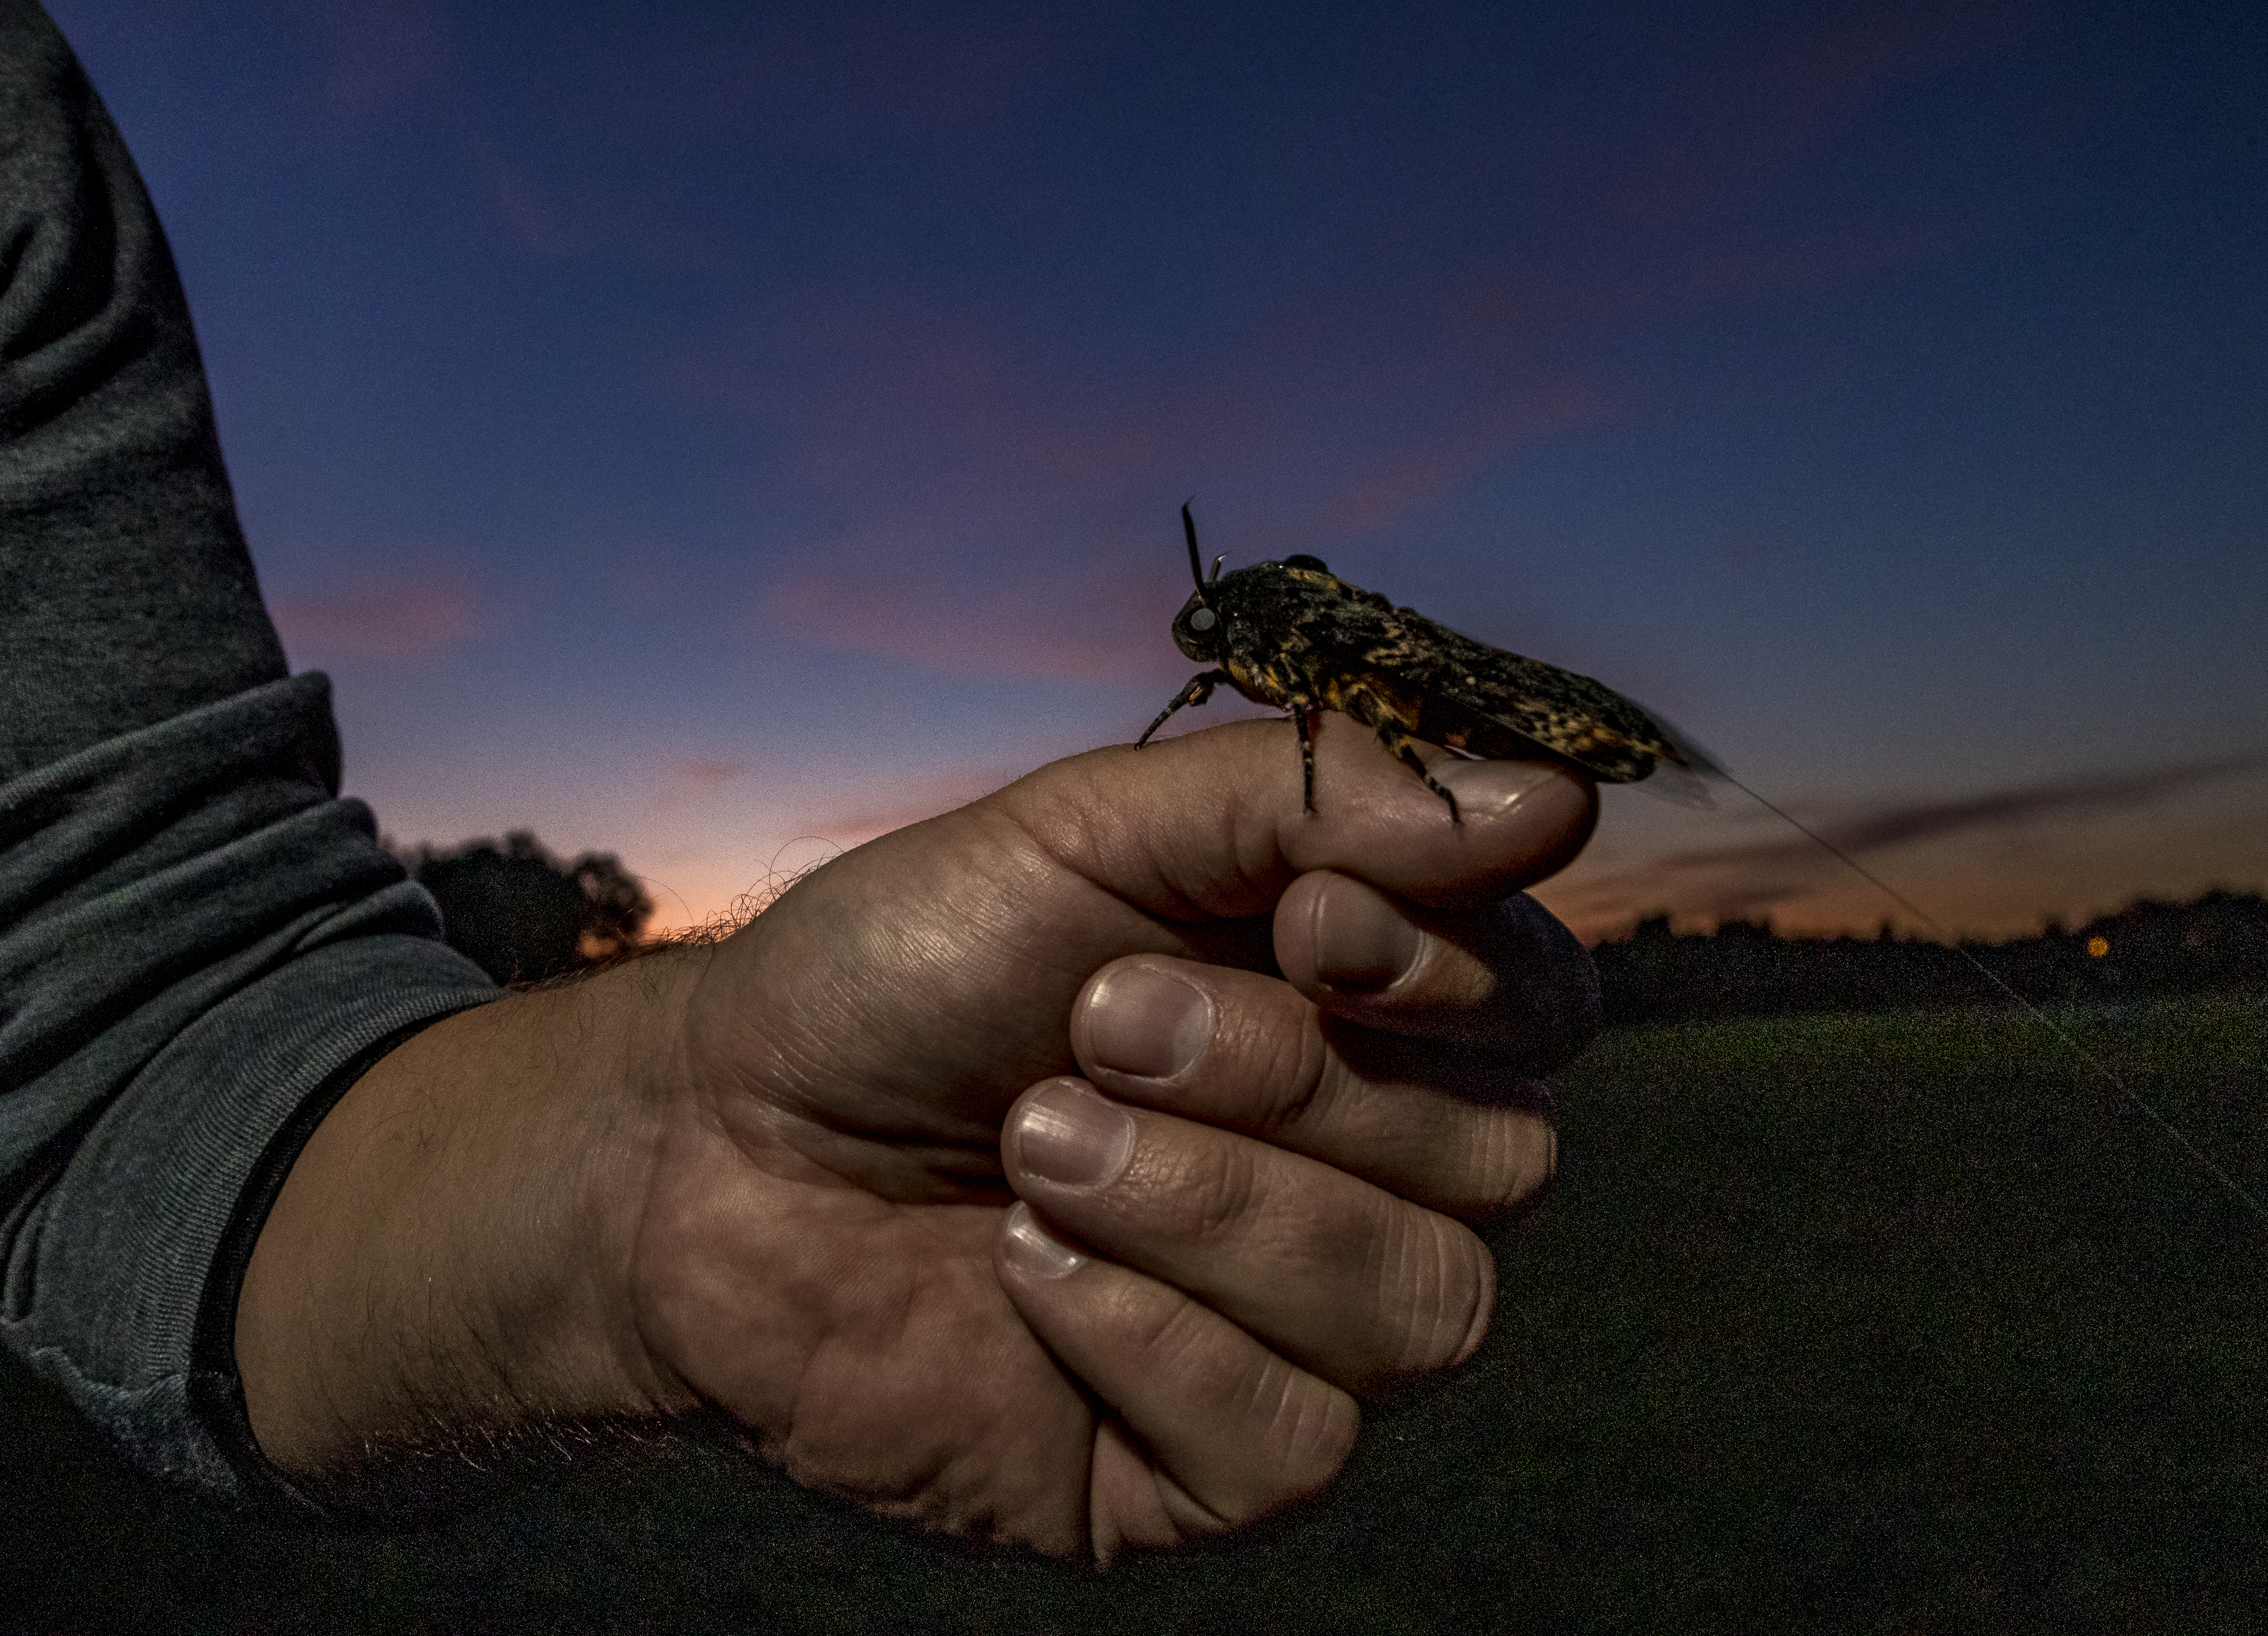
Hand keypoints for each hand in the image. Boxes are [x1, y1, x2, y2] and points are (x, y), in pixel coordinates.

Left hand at [235, 712, 1600, 1560]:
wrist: (710, 1147)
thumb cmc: (897, 976)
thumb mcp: (1085, 831)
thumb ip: (1315, 797)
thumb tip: (1557, 799)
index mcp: (1357, 1016)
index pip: (1540, 1009)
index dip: (1448, 973)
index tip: (1303, 922)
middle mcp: (1361, 1174)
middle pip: (1498, 1161)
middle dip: (1281, 1077)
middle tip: (1089, 1026)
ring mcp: (1294, 1332)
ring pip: (1424, 1309)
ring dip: (1211, 1208)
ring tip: (1035, 1146)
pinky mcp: (1208, 1471)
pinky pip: (1296, 1441)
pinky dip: (1149, 1340)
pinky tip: (1026, 1277)